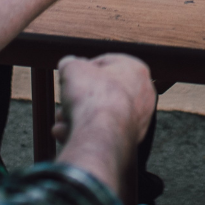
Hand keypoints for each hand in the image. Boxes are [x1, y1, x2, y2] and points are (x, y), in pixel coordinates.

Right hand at [52, 53, 155, 192]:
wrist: (101, 136)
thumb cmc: (91, 96)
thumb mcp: (73, 68)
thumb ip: (71, 63)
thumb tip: (69, 65)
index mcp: (136, 70)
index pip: (105, 63)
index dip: (82, 70)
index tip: (69, 78)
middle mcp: (142, 95)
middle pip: (101, 93)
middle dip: (76, 100)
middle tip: (62, 105)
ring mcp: (138, 120)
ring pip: (100, 115)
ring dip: (76, 118)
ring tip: (61, 122)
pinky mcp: (128, 141)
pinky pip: (102, 133)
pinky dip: (84, 134)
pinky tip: (66, 135)